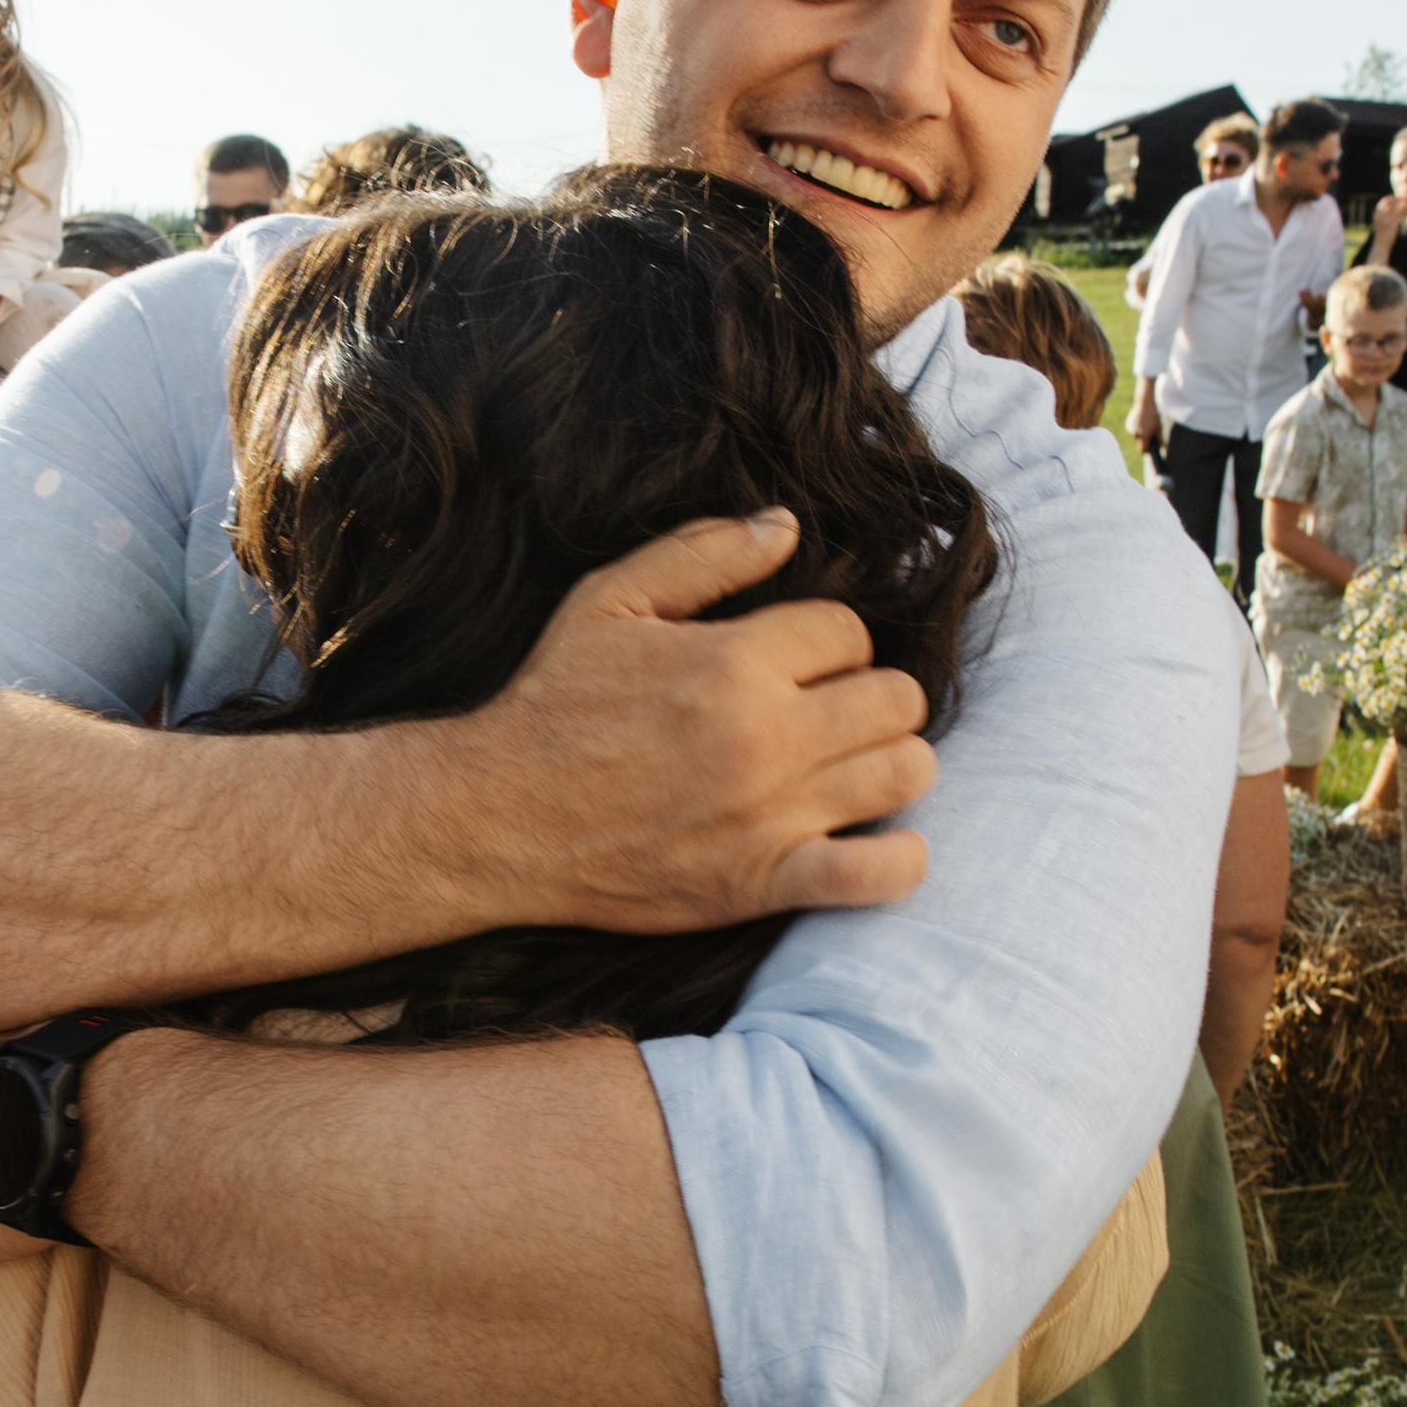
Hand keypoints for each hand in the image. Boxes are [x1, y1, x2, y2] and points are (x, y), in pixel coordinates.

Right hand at [443, 510, 935, 928]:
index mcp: (736, 660)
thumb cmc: (554, 705)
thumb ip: (703, 554)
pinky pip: (875, 876)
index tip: (798, 663)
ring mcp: (772, 814)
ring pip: (904, 772)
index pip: (850, 632)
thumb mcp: (611, 602)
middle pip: (896, 698)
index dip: (830, 642)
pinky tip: (874, 840)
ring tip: (847, 767)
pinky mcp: (764, 881)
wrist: (501, 818)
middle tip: (830, 711)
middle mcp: (766, 735)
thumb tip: (786, 525)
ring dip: (888, 763)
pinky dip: (894, 860)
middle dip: (871, 696)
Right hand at [1127, 385, 1163, 448]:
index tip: (1151, 447)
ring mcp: (1130, 429)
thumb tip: (1165, 453)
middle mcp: (1135, 434)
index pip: (1142, 450)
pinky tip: (1141, 422)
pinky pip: (1132, 431)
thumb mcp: (1159, 429)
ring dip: (1140, 435)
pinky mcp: (1127, 425)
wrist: (1145, 403)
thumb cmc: (1154, 416)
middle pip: (1138, 444)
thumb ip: (1161, 442)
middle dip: (1143, 441)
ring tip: (1146, 425)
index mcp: (1143, 436)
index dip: (1147, 449)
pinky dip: (1136, 429)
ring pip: (1135, 437)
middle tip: (1150, 433)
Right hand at [1368, 192, 1406, 251]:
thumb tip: (1393, 207)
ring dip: (1405, 205)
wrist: (1381, 245)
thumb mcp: (1381, 223)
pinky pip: (1401, 216)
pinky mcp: (1392, 224)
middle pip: (1392, 203)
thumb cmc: (1382, 235)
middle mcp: (1380, 215)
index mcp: (1376, 214)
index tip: (1398, 197)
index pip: (1384, 201)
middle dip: (1400, 199)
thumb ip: (1385, 214)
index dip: (1392, 198)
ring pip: (1398, 209)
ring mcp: (1386, 219)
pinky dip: (1405, 215)